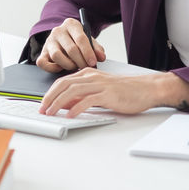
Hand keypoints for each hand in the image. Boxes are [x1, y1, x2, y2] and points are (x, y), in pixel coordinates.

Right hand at [36, 17, 106, 72]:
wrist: (64, 39)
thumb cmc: (78, 41)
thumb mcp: (89, 41)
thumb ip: (96, 48)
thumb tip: (101, 57)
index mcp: (71, 24)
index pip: (81, 38)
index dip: (88, 52)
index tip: (93, 62)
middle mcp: (58, 31)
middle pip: (70, 49)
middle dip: (81, 61)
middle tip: (86, 68)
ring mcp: (48, 41)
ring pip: (56, 56)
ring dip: (68, 65)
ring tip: (75, 67)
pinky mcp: (42, 52)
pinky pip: (43, 62)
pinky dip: (52, 68)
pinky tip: (61, 68)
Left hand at [39, 68, 188, 117]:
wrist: (147, 89)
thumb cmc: (125, 92)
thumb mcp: (100, 91)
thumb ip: (83, 96)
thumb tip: (65, 105)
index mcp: (89, 74)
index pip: (63, 81)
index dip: (50, 93)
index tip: (43, 104)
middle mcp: (92, 77)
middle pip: (64, 85)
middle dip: (50, 98)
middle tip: (42, 109)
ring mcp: (100, 85)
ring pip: (72, 91)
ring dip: (58, 103)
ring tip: (51, 113)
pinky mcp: (108, 94)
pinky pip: (88, 100)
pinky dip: (76, 108)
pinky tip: (70, 115)